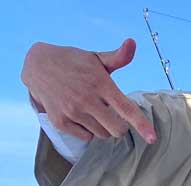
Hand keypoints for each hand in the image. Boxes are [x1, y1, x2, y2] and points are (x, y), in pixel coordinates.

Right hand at [21, 39, 156, 142]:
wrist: (37, 65)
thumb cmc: (73, 62)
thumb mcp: (96, 58)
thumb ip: (118, 57)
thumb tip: (132, 43)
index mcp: (101, 84)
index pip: (127, 109)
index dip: (142, 125)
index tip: (152, 138)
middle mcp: (87, 100)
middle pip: (117, 129)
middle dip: (120, 125)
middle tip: (112, 114)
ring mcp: (73, 111)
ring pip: (102, 135)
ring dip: (104, 127)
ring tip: (95, 112)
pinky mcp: (60, 121)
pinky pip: (86, 137)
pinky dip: (89, 131)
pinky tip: (83, 116)